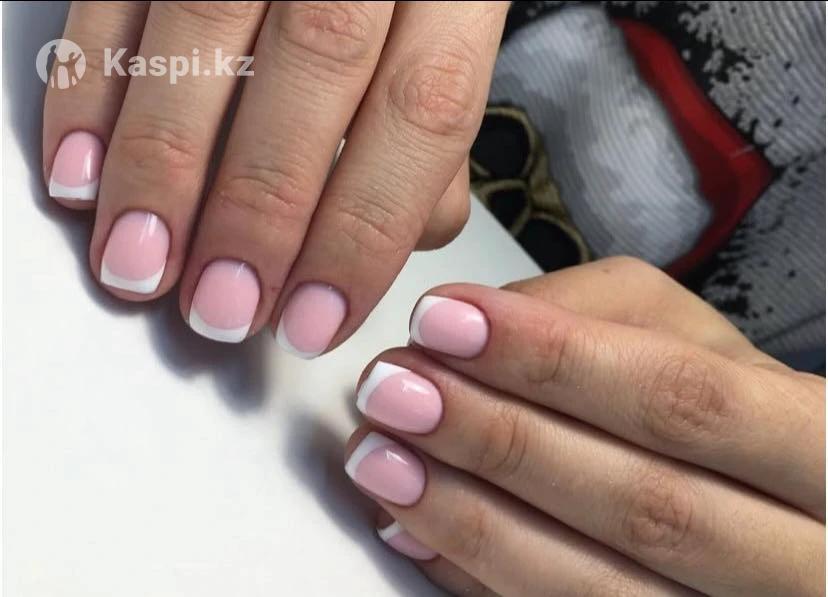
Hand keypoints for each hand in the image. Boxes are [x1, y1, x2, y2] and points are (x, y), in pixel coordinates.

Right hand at [43, 1, 507, 353]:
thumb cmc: (406, 1)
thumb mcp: (446, 60)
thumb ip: (425, 155)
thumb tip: (380, 248)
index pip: (423, 115)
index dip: (362, 232)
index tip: (314, 321)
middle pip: (317, 69)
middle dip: (258, 209)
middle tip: (221, 304)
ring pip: (205, 30)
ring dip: (162, 165)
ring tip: (140, 264)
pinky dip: (91, 90)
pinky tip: (81, 178)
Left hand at [345, 257, 824, 595]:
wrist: (774, 513)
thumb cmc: (729, 409)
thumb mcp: (695, 336)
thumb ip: (600, 314)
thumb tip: (476, 329)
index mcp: (822, 450)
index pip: (687, 403)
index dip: (556, 361)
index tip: (443, 321)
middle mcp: (798, 558)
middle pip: (641, 505)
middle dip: (500, 440)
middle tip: (394, 389)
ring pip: (597, 588)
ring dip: (471, 518)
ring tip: (382, 457)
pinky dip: (477, 577)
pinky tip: (415, 529)